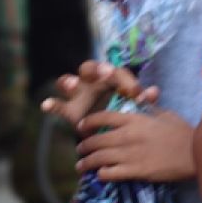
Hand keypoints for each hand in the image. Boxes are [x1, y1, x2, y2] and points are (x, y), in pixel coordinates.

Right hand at [40, 60, 157, 126]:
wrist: (110, 134)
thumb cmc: (124, 114)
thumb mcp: (136, 108)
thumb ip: (143, 99)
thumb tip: (154, 92)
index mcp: (111, 78)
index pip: (117, 72)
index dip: (126, 80)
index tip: (135, 92)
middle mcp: (92, 82)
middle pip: (88, 68)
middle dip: (95, 69)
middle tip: (105, 74)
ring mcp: (78, 95)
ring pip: (68, 81)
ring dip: (70, 81)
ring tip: (73, 84)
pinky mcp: (69, 110)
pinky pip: (58, 105)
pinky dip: (52, 104)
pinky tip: (47, 105)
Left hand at [76, 107, 194, 182]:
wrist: (194, 153)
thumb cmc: (182, 131)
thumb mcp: (164, 114)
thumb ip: (149, 107)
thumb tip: (143, 96)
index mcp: (134, 119)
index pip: (104, 117)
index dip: (89, 122)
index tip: (81, 126)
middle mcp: (128, 135)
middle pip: (97, 140)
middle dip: (84, 145)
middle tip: (80, 149)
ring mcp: (131, 154)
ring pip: (100, 158)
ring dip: (87, 162)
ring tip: (81, 165)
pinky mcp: (136, 171)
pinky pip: (111, 173)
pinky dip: (102, 174)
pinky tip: (100, 174)